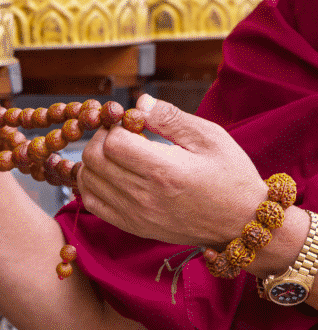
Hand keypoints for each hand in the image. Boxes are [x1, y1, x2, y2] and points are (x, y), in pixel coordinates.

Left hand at [78, 93, 267, 247]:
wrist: (243, 224)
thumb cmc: (231, 177)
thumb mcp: (210, 138)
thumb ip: (170, 118)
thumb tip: (139, 102)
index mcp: (164, 171)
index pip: (112, 142)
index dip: (116, 126)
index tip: (131, 124)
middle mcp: (144, 195)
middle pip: (92, 159)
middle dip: (101, 139)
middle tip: (121, 135)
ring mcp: (136, 215)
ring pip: (87, 180)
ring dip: (94, 161)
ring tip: (116, 154)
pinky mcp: (133, 226)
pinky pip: (92, 203)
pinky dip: (91, 184)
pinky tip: (108, 174)